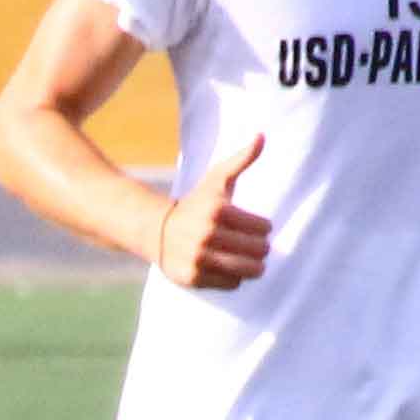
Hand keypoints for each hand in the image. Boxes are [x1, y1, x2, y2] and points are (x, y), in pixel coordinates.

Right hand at [156, 126, 272, 292]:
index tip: (253, 227)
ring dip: (252, 266)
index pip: (263, 228)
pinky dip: (234, 278)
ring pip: (248, 270)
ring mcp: (199, 258)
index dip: (262, 228)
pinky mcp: (194, 277)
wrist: (157, 230)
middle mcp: (207, 235)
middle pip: (259, 250)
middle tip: (252, 246)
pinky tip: (225, 267)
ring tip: (248, 261)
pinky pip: (232, 284)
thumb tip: (262, 135)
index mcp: (218, 210)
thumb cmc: (195, 203)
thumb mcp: (217, 179)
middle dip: (259, 248)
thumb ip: (242, 159)